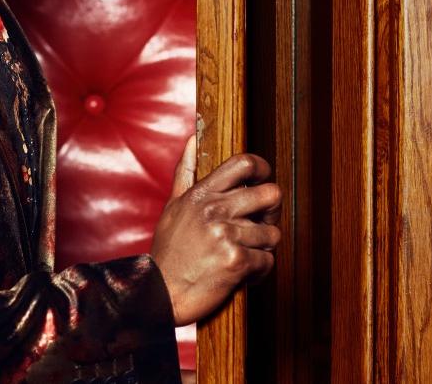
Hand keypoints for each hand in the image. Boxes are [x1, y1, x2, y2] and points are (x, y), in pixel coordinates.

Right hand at [150, 136, 281, 325]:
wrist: (159, 293)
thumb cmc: (169, 251)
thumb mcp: (173, 206)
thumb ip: (186, 172)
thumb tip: (192, 139)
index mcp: (201, 194)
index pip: (243, 163)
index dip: (262, 168)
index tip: (263, 180)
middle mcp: (214, 210)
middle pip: (270, 194)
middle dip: (270, 212)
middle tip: (260, 223)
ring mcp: (226, 234)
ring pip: (272, 233)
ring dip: (261, 248)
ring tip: (241, 254)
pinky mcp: (236, 260)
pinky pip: (268, 261)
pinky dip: (258, 271)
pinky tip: (240, 272)